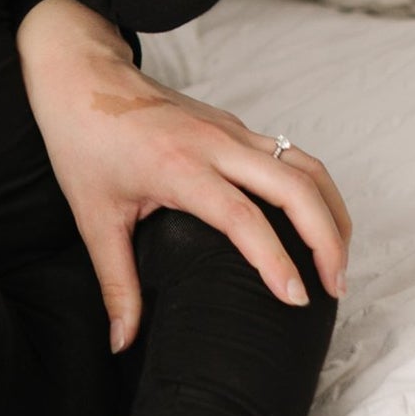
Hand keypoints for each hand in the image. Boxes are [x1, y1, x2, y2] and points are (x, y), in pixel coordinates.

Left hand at [17, 0, 350, 350]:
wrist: (78, 74)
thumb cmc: (80, 139)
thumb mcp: (91, 215)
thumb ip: (115, 283)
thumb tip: (123, 341)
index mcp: (177, 165)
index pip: (243, 216)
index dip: (275, 260)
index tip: (296, 299)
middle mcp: (213, 143)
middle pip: (295, 186)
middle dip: (328, 240)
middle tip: (333, 289)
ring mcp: (229, 129)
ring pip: (305, 164)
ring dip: (332, 212)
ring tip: (336, 262)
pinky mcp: (233, 124)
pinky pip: (291, 155)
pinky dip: (314, 190)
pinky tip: (314, 223)